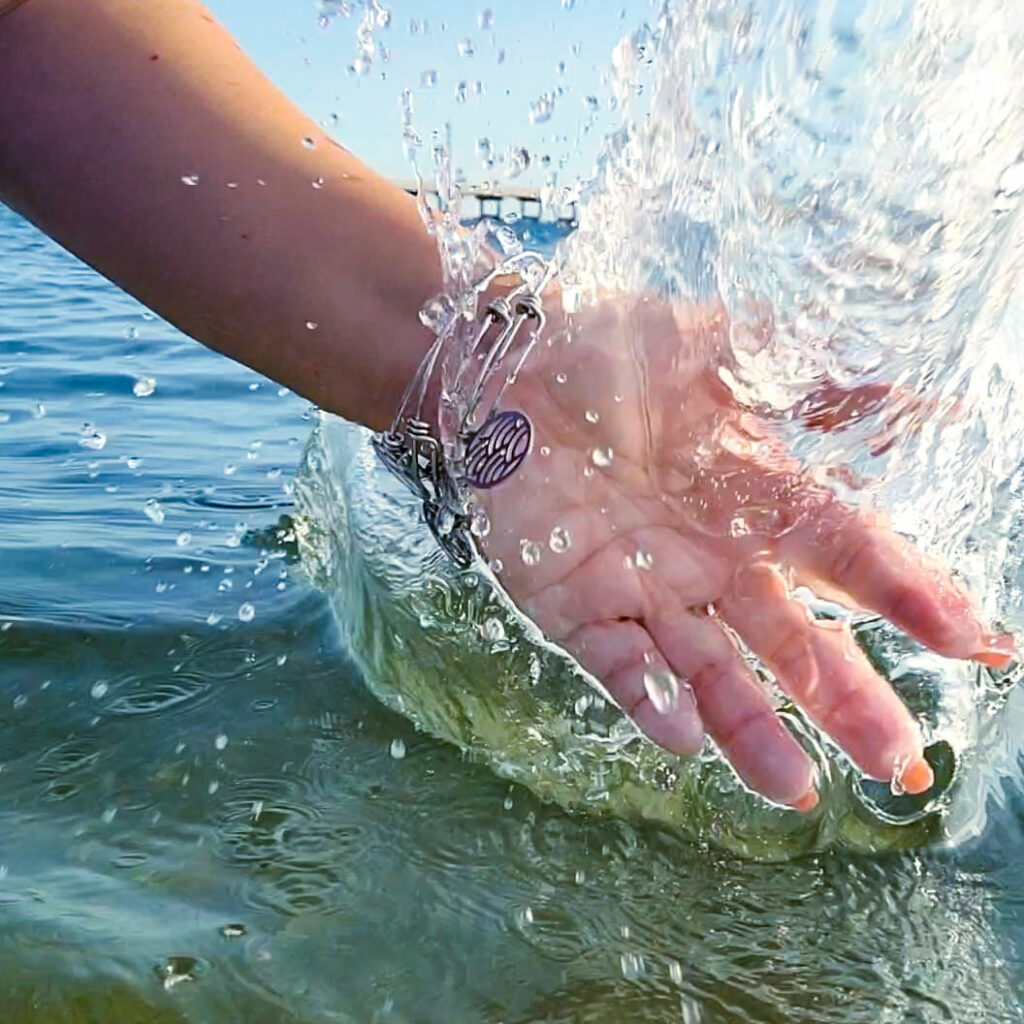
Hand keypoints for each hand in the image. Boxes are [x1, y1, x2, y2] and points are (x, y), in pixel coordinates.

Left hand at [471, 292, 1013, 809]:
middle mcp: (713, 561)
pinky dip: (648, 699)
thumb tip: (944, 404)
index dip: (912, 598)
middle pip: (792, 642)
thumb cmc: (612, 349)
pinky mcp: (574, 606)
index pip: (851, 560)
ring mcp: (645, 590)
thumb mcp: (724, 352)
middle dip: (844, 702)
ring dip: (751, 730)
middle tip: (898, 763)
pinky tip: (684, 736)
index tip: (977, 645)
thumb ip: (822, 383)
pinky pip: (617, 664)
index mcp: (758, 501)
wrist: (501, 359)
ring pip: (710, 673)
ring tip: (796, 789)